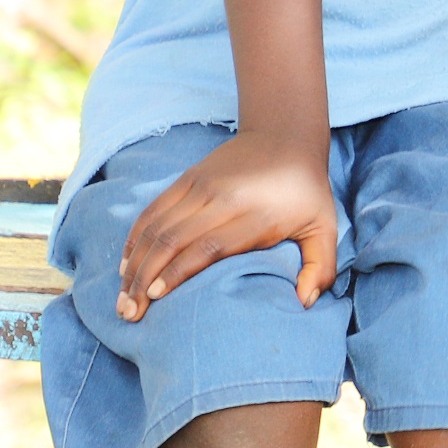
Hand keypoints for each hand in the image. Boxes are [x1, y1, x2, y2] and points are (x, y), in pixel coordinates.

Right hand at [114, 130, 338, 321]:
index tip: (155, 297)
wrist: (286, 135)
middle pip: (173, 241)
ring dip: (134, 264)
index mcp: (256, 215)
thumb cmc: (305, 192)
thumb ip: (320, 267)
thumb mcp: (325, 227)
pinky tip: (126, 265)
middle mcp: (224, 198)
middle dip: (145, 279)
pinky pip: (153, 210)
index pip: (208, 246)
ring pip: (156, 227)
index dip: (177, 272)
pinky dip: (135, 238)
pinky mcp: (187, 178)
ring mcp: (201, 185)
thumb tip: (304, 304)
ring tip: (122, 298)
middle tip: (129, 312)